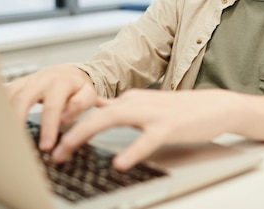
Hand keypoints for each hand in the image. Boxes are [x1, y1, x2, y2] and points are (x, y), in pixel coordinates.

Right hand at [6, 64, 96, 150]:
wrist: (67, 72)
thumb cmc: (77, 88)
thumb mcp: (88, 94)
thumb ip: (80, 104)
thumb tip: (64, 118)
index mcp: (60, 83)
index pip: (52, 107)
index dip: (48, 127)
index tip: (46, 146)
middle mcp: (41, 80)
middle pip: (22, 99)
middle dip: (17, 121)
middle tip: (16, 143)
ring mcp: (26, 81)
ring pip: (9, 96)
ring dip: (3, 116)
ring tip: (2, 137)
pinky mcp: (17, 85)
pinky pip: (3, 95)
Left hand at [51, 89, 232, 169]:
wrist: (216, 106)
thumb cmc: (183, 110)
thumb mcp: (146, 106)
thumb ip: (122, 108)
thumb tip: (97, 108)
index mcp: (131, 99)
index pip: (92, 108)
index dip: (68, 122)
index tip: (47, 138)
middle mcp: (137, 102)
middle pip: (95, 114)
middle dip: (69, 133)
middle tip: (52, 153)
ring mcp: (153, 113)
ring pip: (113, 120)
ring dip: (85, 135)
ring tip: (67, 151)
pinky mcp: (170, 126)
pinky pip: (146, 139)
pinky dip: (132, 151)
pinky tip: (119, 163)